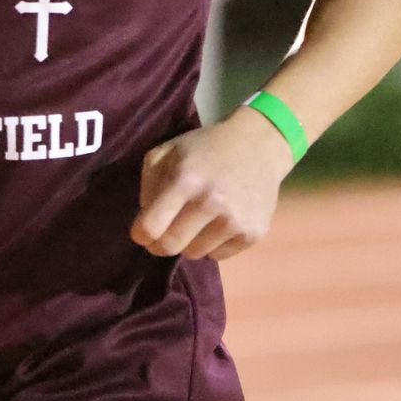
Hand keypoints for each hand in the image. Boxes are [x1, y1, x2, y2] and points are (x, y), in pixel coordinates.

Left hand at [129, 108, 295, 261]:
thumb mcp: (168, 150)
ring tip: (197, 221)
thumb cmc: (206, 147)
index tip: (142, 233)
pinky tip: (219, 222)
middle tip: (162, 235)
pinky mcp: (253, 233)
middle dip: (159, 245)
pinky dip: (213, 244)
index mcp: (185, 179)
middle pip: (170, 246)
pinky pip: (218, 256)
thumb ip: (148, 183)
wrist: (259, 145)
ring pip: (194, 254)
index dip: (140, 234)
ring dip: (189, 242)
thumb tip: (146, 219)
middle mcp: (210, 202)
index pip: (150, 227)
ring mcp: (235, 220)